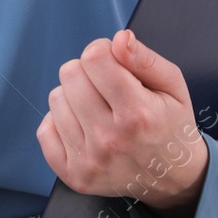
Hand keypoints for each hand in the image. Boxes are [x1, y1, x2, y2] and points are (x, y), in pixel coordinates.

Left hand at [36, 29, 208, 217]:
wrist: (172, 178)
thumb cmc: (170, 125)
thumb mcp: (173, 86)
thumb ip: (145, 59)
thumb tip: (118, 39)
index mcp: (138, 115)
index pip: (93, 58)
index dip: (102, 51)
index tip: (114, 63)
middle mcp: (110, 140)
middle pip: (69, 75)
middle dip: (87, 73)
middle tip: (107, 90)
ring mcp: (89, 161)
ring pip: (56, 99)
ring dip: (74, 98)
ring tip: (100, 111)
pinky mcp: (73, 176)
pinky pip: (45, 129)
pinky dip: (61, 123)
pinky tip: (85, 128)